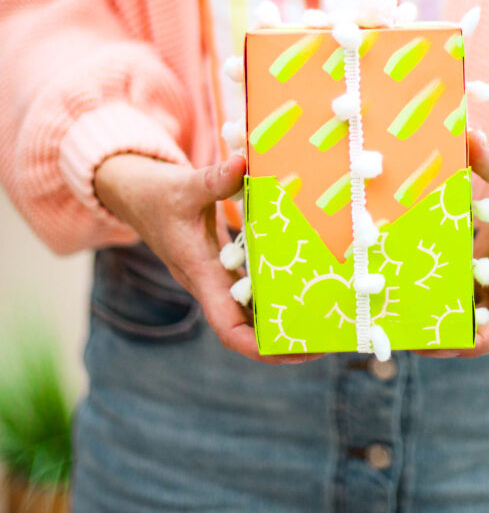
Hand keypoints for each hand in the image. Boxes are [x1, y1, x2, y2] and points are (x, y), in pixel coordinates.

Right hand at [93, 152, 319, 364]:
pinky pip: (254, 281)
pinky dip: (277, 283)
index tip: (293, 348)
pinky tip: (306, 275)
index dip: (258, 346)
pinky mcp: (224, 261)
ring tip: (327, 310)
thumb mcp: (183, 186)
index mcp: (200, 273)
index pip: (228, 326)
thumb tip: (241, 165)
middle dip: (285, 337)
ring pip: (254, 306)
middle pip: (249, 326)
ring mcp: (219, 274)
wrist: (136, 194)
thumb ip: (212, 179)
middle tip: (328, 333)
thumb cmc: (156, 195)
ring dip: (285, 313)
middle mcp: (211, 282)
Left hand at [419, 127, 488, 359]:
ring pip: (466, 307)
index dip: (483, 339)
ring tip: (395, 317)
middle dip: (446, 336)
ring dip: (436, 315)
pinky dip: (435, 287)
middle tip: (405, 335)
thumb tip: (470, 138)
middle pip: (479, 324)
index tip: (452, 341)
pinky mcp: (483, 259)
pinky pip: (459, 282)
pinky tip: (401, 282)